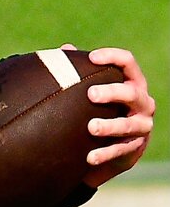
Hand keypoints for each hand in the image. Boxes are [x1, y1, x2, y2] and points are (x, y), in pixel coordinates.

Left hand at [77, 47, 154, 186]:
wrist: (114, 147)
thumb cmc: (102, 111)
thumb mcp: (95, 93)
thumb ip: (82, 72)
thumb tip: (64, 49)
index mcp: (131, 83)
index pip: (128, 63)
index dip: (112, 57)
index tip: (92, 57)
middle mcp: (142, 102)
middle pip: (131, 93)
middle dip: (112, 92)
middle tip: (91, 94)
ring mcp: (141, 125)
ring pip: (127, 124)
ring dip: (109, 126)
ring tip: (91, 127)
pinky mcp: (134, 147)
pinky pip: (120, 150)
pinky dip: (105, 153)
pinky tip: (89, 157)